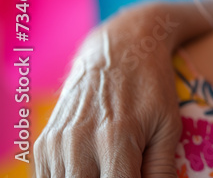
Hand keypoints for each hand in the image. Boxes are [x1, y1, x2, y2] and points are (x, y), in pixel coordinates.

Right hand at [33, 0, 212, 176]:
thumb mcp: (168, 125)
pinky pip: (48, 177)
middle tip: (128, 170)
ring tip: (112, 166)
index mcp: (116, 139)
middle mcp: (80, 143)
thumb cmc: (152, 86)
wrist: (119, 48)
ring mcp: (57, 144)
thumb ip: (161, 167)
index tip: (139, 176)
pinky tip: (92, 169)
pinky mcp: (44, 143)